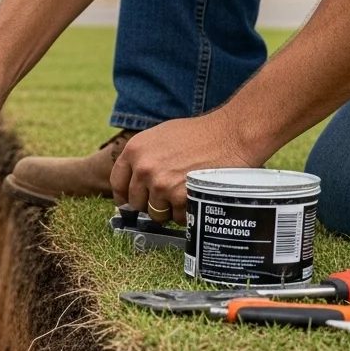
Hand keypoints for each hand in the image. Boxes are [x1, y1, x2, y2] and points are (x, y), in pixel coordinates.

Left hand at [110, 108, 260, 223]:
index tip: (129, 201)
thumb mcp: (161, 136)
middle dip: (150, 203)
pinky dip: (187, 214)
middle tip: (168, 196)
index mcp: (134, 150)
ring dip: (169, 210)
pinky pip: (177, 217)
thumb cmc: (200, 133)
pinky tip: (196, 199)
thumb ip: (144, 157)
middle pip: (137, 202)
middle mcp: (143, 168)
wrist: (231, 134)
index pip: (118, 182)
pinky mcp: (179, 197)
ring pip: (156, 213)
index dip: (124, 195)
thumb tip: (133, 180)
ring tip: (185, 195)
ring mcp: (160, 184)